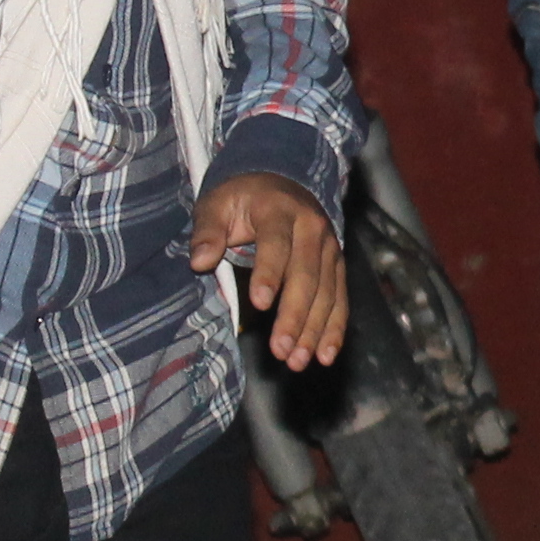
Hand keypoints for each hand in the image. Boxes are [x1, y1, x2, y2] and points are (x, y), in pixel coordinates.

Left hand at [189, 171, 346, 369]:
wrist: (283, 179)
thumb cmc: (243, 198)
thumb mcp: (217, 204)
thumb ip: (207, 231)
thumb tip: (199, 261)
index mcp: (279, 210)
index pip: (276, 244)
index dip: (270, 273)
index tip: (259, 304)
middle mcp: (312, 228)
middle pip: (307, 275)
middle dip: (295, 316)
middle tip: (280, 350)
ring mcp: (329, 247)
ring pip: (327, 292)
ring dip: (314, 330)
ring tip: (298, 361)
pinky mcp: (337, 264)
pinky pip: (340, 298)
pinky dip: (334, 328)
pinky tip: (325, 355)